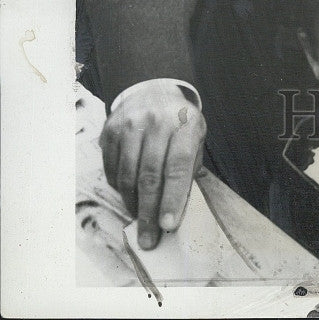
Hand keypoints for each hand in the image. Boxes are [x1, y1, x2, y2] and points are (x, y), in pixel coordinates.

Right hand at [99, 80, 205, 249]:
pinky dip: (119, 188)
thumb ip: (188, 172)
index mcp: (184, 125)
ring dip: (132, 204)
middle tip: (148, 240)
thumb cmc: (179, 124)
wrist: (154, 91)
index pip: (178, 166)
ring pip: (127, 175)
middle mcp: (157, 122)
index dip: (173, 198)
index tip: (168, 225)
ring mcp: (131, 124)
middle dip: (148, 213)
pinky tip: (128, 195)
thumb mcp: (195, 140)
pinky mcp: (111, 130)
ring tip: (139, 219)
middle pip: (150, 176)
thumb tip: (174, 214)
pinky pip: (111, 169)